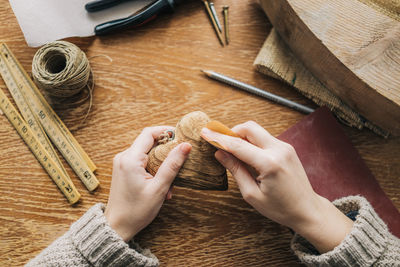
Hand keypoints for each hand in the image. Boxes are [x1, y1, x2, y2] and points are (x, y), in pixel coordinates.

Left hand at [105, 126, 191, 241]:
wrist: (117, 226)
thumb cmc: (136, 211)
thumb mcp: (159, 188)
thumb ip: (172, 165)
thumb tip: (185, 146)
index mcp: (130, 159)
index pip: (149, 133)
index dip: (166, 131)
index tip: (181, 136)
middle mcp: (123, 157)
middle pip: (149, 142)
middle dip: (166, 153)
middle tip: (179, 164)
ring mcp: (122, 163)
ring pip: (147, 153)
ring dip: (161, 165)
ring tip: (168, 184)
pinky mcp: (123, 169)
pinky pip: (142, 162)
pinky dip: (154, 170)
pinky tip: (160, 186)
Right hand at [201, 121, 352, 252]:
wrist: (308, 210)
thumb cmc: (280, 208)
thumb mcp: (252, 194)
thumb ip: (236, 170)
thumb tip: (220, 153)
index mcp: (269, 163)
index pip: (238, 145)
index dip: (219, 138)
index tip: (205, 133)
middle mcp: (279, 150)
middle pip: (249, 127)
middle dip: (231, 131)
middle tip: (219, 142)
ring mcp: (285, 147)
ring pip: (257, 131)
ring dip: (242, 136)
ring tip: (232, 151)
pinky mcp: (287, 148)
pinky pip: (264, 138)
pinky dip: (252, 141)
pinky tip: (247, 155)